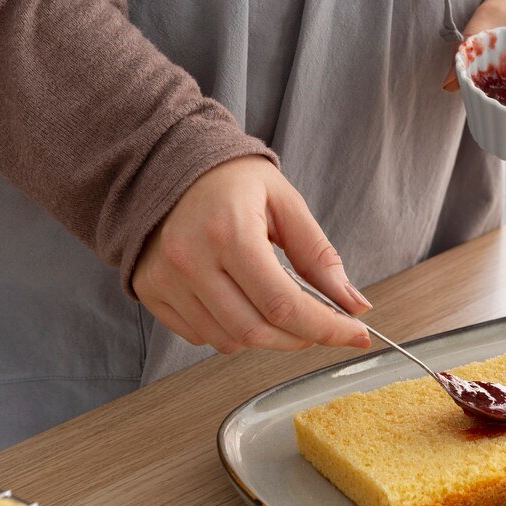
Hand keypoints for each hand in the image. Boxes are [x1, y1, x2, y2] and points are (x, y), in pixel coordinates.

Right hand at [132, 155, 372, 353]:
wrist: (169, 164)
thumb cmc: (231, 180)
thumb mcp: (285, 203)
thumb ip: (320, 256)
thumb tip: (354, 305)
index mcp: (229, 232)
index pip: (283, 304)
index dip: (325, 329)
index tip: (355, 336)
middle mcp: (190, 260)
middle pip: (256, 331)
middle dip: (300, 339)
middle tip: (322, 326)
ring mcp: (165, 280)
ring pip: (228, 341)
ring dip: (267, 338)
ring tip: (280, 311)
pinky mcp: (150, 291)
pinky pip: (200, 336)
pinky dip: (231, 333)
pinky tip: (242, 304)